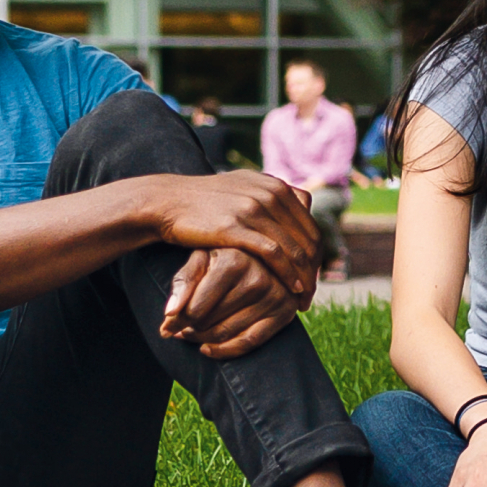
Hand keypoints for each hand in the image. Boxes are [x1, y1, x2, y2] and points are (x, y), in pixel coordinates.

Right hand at [138, 170, 319, 291]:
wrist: (169, 201)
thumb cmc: (206, 202)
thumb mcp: (245, 187)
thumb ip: (274, 194)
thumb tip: (304, 201)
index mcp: (276, 186)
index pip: (310, 226)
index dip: (317, 256)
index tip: (313, 278)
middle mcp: (270, 194)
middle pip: (308, 239)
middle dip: (313, 271)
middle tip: (310, 295)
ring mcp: (254, 209)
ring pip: (294, 248)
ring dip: (304, 278)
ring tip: (303, 300)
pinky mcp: (236, 226)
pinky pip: (274, 254)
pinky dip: (287, 274)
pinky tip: (292, 289)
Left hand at [163, 248, 311, 357]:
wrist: (263, 256)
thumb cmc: (221, 257)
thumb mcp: (200, 260)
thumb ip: (183, 283)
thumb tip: (169, 316)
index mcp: (233, 262)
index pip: (196, 308)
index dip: (177, 321)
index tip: (166, 326)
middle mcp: (257, 278)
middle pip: (210, 322)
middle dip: (190, 330)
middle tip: (180, 330)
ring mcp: (274, 296)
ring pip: (227, 334)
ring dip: (203, 341)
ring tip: (191, 336)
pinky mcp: (285, 312)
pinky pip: (250, 342)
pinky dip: (225, 351)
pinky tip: (208, 348)